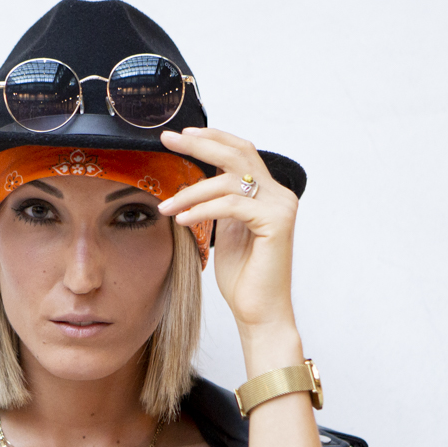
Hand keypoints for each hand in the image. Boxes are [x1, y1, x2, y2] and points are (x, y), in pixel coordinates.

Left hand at [157, 128, 300, 335]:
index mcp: (268, 192)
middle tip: (167, 140)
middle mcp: (279, 194)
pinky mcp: (276, 223)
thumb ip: (218, 202)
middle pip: (237, 153)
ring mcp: (281, 206)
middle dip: (199, 143)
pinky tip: (182, 220)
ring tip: (166, 205)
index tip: (179, 134)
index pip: (240, 151)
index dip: (211, 137)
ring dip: (191, 190)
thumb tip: (194, 179)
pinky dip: (202, 210)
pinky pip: (231, 205)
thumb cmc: (242, 277)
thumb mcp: (225, 230)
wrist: (259, 312)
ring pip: (230, 180)